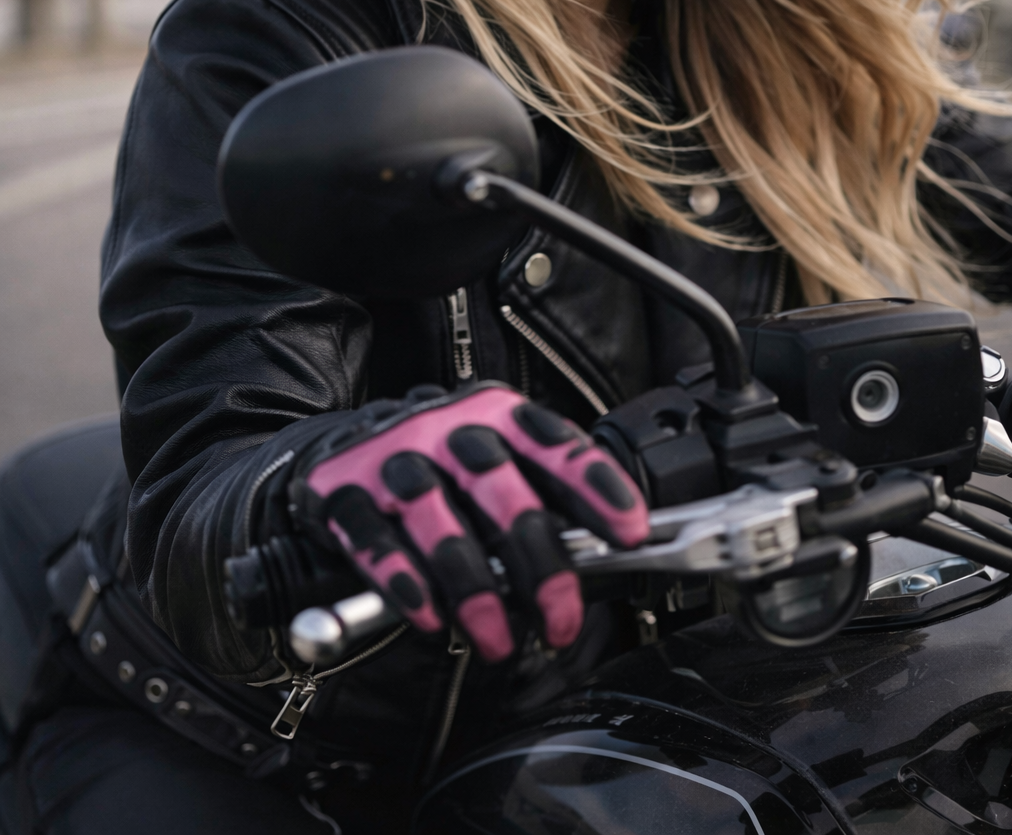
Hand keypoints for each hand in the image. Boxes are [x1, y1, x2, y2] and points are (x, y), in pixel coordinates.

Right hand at [291, 384, 647, 661]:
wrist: (334, 448)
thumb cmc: (436, 464)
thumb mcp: (494, 458)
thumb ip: (542, 491)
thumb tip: (613, 544)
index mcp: (495, 415)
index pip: (554, 444)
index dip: (596, 486)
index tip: (631, 531)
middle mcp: (447, 430)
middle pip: (503, 492)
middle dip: (539, 565)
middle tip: (560, 620)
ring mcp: (393, 459)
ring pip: (440, 522)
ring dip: (475, 589)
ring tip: (498, 640)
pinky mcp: (343, 493)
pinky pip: (376, 541)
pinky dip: (405, 583)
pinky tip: (428, 616)